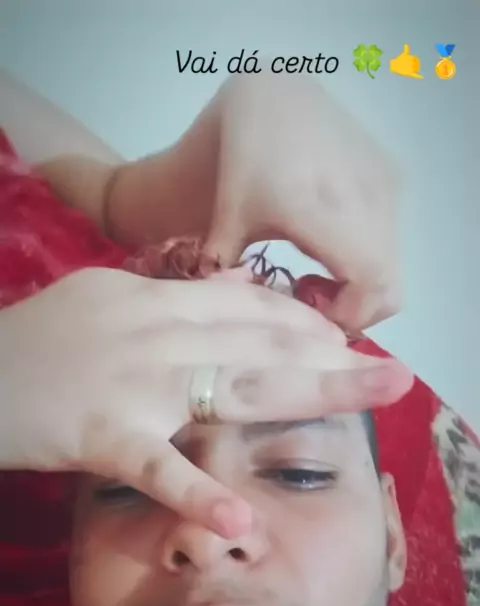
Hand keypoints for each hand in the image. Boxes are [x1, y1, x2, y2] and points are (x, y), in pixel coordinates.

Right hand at [0, 267, 411, 534]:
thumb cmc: (35, 342)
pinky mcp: (100, 436)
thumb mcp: (104, 300)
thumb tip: (233, 290)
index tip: (344, 341)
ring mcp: (132, 385)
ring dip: (304, 391)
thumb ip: (169, 300)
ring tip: (360, 395)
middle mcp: (155, 334)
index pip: (243, 307)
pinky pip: (155, 467)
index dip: (301, 324)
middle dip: (329, 355)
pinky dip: (197, 492)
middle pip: (257, 341)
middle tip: (387, 374)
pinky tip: (241, 519)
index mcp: (152, 302)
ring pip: (230, 387)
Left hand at [202, 70, 399, 330]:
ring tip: (314, 279)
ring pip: (391, 265)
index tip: (313, 323)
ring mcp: (384, 187)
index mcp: (324, 211)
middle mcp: (365, 199)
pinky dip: (366, 259)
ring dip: (361, 286)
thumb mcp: (227, 223)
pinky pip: (390, 239)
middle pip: (388, 286)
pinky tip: (328, 250)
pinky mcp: (391, 178)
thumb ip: (229, 277)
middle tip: (313, 308)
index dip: (350, 317)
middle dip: (355, 311)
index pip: (370, 284)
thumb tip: (237, 324)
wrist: (270, 97)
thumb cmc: (242, 161)